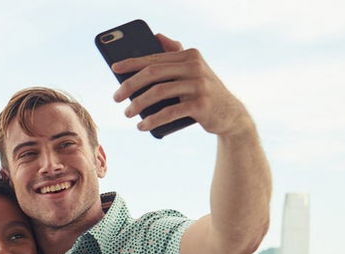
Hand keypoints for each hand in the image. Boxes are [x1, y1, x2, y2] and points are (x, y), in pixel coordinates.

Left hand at [109, 34, 253, 137]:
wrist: (230, 114)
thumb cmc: (203, 91)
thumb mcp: (192, 70)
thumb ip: (176, 53)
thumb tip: (156, 36)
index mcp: (189, 56)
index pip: (154, 57)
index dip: (132, 63)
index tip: (114, 68)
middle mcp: (195, 67)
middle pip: (153, 73)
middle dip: (130, 85)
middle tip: (116, 97)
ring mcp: (199, 85)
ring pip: (159, 92)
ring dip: (138, 104)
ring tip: (127, 113)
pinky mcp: (201, 105)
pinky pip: (170, 112)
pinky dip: (152, 120)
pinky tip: (142, 125)